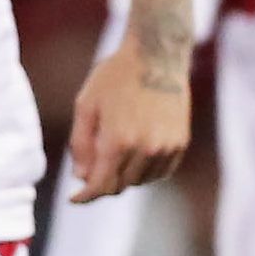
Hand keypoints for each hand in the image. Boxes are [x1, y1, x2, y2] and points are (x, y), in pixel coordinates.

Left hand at [67, 32, 189, 200]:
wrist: (156, 56)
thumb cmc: (115, 77)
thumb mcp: (86, 105)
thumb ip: (81, 144)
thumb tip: (82, 177)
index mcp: (118, 140)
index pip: (100, 185)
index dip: (85, 196)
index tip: (74, 199)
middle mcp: (145, 149)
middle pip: (120, 186)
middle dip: (103, 182)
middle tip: (93, 168)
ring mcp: (166, 147)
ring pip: (141, 181)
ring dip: (125, 175)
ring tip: (116, 153)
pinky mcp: (180, 143)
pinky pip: (160, 172)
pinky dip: (146, 170)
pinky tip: (136, 152)